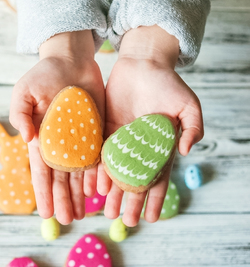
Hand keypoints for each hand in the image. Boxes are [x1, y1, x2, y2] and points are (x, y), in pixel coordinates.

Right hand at [9, 30, 105, 223]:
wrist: (71, 60)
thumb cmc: (44, 74)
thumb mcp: (24, 90)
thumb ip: (20, 113)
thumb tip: (28, 139)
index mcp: (41, 137)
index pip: (41, 171)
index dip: (43, 193)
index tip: (47, 214)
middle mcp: (59, 144)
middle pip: (60, 179)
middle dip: (62, 200)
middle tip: (68, 221)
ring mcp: (78, 140)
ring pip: (78, 174)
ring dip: (78, 195)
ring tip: (83, 215)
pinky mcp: (95, 133)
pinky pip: (96, 159)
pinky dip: (96, 176)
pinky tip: (98, 192)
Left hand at [99, 25, 203, 226]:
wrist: (142, 63)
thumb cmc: (168, 83)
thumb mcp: (188, 105)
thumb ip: (192, 127)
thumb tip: (186, 151)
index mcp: (159, 146)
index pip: (157, 178)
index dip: (155, 198)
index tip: (151, 218)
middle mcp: (138, 147)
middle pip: (133, 179)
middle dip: (129, 201)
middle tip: (124, 221)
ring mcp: (120, 139)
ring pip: (114, 171)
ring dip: (111, 191)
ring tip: (106, 210)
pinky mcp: (104, 129)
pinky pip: (98, 153)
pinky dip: (96, 169)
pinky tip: (92, 185)